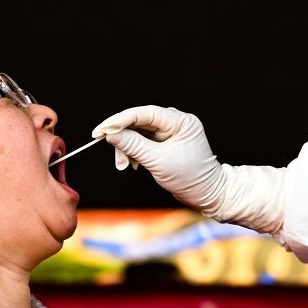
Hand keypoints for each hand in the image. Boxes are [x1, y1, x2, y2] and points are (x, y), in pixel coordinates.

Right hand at [94, 105, 285, 232]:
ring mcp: (171, 131)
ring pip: (138, 132)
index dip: (120, 120)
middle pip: (139, 121)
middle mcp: (176, 122)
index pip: (145, 113)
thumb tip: (110, 133)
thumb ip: (133, 146)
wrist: (207, 194)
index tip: (100, 131)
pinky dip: (134, 151)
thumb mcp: (158, 162)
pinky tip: (133, 165)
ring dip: (127, 147)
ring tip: (125, 166)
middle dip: (123, 138)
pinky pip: (142, 140)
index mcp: (181, 122)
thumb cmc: (189, 178)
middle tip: (113, 155)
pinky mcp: (165, 142)